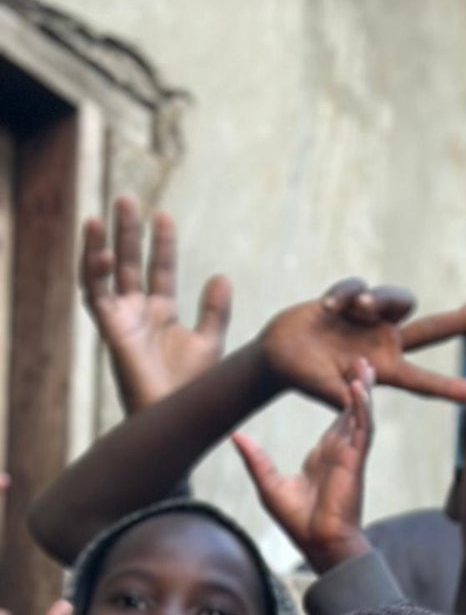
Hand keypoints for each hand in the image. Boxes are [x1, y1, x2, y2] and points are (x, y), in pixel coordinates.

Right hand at [80, 198, 232, 413]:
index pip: (160, 269)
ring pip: (108, 273)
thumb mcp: (210, 342)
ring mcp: (122, 319)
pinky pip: (96, 295)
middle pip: (131, 263)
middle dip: (128, 232)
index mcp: (162, 313)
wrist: (177, 414)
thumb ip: (214, 310)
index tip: (163, 216)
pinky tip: (102, 250)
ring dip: (104, 243)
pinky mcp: (110, 330)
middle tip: (128, 200)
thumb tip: (222, 275)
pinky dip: (95, 272)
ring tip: (104, 213)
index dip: (162, 243)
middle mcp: (139, 312)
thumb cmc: (192, 388)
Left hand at [233, 362, 374, 571]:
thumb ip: (256, 458)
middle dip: (356, 386)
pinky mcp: (355, 460)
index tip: (337, 374)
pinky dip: (361, 406)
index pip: (335, 420)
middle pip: (351, 411)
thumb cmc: (299, 522)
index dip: (338, 398)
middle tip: (358, 359)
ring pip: (360, 414)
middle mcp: (339, 452)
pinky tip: (359, 387)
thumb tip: (236, 435)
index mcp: (324, 456)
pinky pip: (362, 428)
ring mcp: (349, 455)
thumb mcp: (269, 484)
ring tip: (364, 365)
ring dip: (363, 390)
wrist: (319, 544)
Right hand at [256, 280, 465, 410]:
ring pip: (398, 299)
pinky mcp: (354, 297)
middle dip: (461, 322)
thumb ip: (345, 393)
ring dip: (379, 299)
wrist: (278, 354)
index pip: (422, 381)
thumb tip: (360, 391)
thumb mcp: (328, 392)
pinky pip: (359, 286)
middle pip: (432, 331)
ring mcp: (372, 319)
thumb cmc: (305, 378)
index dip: (448, 387)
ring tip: (356, 307)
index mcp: (385, 371)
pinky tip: (328, 308)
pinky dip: (344, 294)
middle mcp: (386, 343)